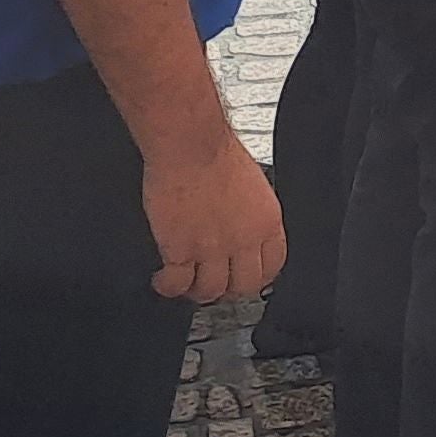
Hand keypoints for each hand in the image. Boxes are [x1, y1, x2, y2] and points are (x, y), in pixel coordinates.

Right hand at [143, 131, 285, 303]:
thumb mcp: (252, 182)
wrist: (190, 144)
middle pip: (244, 286)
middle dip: (229, 290)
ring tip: (186, 285)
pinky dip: (168, 287)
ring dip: (197, 292)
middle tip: (216, 286)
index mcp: (266, 221)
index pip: (273, 265)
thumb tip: (239, 221)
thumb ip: (249, 210)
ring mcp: (212, 248)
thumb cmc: (215, 150)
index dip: (258, 276)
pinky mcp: (180, 250)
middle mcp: (243, 239)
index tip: (248, 278)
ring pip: (210, 291)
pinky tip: (163, 280)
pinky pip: (176, 284)